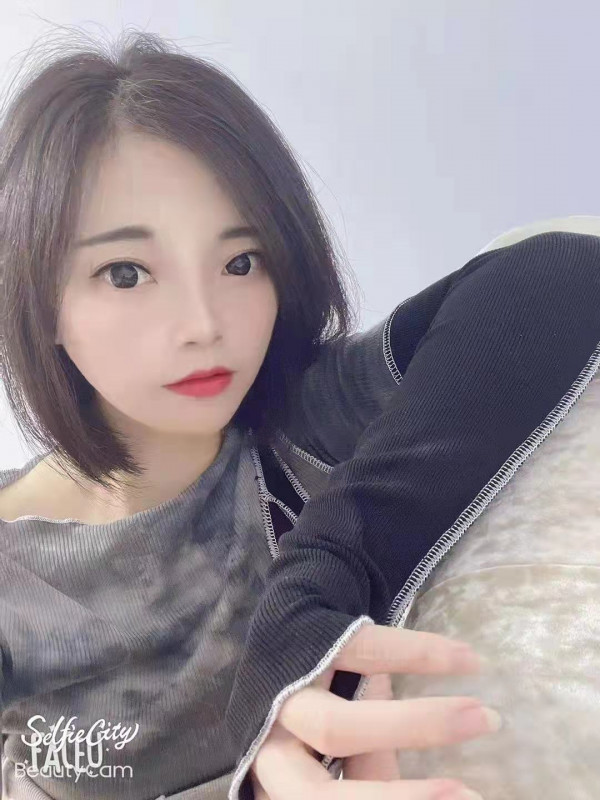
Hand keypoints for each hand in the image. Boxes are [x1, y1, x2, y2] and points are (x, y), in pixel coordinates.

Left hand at [251, 623, 497, 799]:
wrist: (286, 614)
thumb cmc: (316, 697)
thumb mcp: (336, 748)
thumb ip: (367, 771)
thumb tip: (416, 791)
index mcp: (274, 778)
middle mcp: (264, 743)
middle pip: (316, 796)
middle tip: (468, 796)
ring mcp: (278, 690)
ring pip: (335, 729)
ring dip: (417, 727)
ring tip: (482, 719)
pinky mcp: (305, 638)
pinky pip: (365, 651)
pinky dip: (422, 656)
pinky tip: (468, 661)